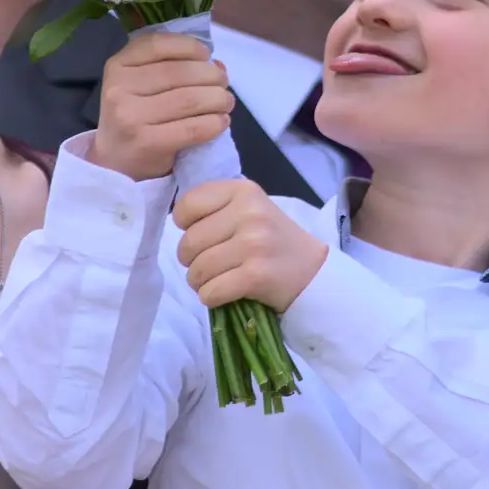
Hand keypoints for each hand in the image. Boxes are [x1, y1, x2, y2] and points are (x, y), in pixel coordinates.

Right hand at [90, 33, 233, 180]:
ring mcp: (131, 117)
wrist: (115, 163)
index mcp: (118, 66)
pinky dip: (214, 123)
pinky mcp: (147, 143)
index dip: (189, 46)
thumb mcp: (141, 85)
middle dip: (212, 76)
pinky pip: (193, 128)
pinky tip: (221, 122)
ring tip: (226, 102)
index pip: (158, 44)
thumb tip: (217, 64)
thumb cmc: (136, 117)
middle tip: (223, 84)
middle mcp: (119, 88)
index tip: (206, 56)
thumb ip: (174, 67)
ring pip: (190, 100)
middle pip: (180, 73)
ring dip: (218, 99)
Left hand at [173, 180, 327, 311]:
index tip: (201, 233)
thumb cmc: (273, 239)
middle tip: (208, 263)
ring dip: (199, 281)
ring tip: (216, 279)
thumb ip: (217, 206)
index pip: (188, 204)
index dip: (185, 224)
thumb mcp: (250, 207)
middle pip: (189, 242)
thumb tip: (176, 217)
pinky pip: (211, 291)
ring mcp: (254, 244)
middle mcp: (249, 213)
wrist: (312, 271)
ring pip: (197, 269)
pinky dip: (210, 297)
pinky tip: (223, 293)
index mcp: (244, 191)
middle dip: (190, 259)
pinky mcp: (256, 275)